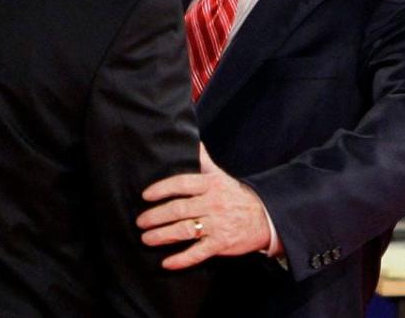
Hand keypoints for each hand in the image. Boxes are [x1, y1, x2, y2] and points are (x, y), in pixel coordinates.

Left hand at [136, 143, 271, 269]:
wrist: (264, 218)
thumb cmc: (235, 196)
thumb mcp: (220, 176)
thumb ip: (204, 160)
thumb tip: (193, 141)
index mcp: (211, 185)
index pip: (182, 184)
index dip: (162, 189)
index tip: (145, 195)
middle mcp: (213, 204)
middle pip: (179, 209)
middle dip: (156, 216)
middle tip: (140, 221)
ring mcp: (217, 225)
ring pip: (185, 230)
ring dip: (163, 235)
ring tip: (146, 238)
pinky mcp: (221, 244)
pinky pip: (198, 253)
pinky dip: (181, 259)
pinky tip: (166, 262)